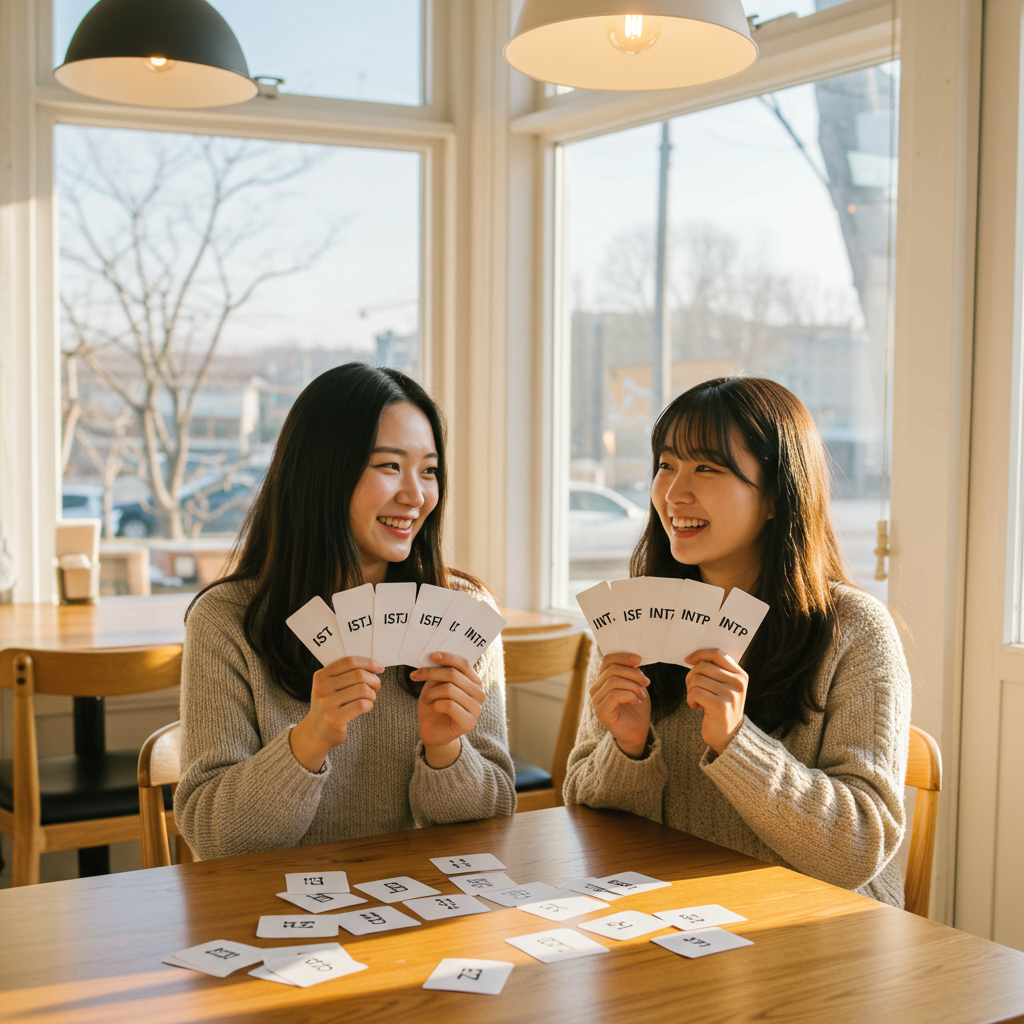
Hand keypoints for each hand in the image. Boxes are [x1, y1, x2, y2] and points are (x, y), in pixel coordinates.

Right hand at [289, 656, 382, 771]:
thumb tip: (374, 666)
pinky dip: (369, 705)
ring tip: (369, 698)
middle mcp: (322, 688)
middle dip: (374, 680)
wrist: (315, 732)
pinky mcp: (334, 718)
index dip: (368, 663)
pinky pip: (361, 705)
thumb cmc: (329, 706)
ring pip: (362, 689)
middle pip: (358, 675)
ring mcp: (327, 703)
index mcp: (321, 676)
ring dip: (372, 694)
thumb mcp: (330, 687)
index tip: (380, 668)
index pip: (349, 661)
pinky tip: (366, 707)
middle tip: (376, 687)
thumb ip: (347, 675)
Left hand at [411, 651, 485, 767]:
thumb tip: (434, 657)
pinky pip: (449, 705)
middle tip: (415, 676)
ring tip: (427, 698)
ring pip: (450, 689)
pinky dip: (436, 704)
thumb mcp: (435, 685)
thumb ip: (439, 673)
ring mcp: (476, 709)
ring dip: (432, 692)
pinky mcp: (469, 722)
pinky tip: (434, 708)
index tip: (431, 656)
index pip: (464, 664)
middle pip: (454, 675)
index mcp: (474, 682)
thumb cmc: (435, 706)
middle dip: (431, 673)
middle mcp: (479, 693)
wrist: (433, 732)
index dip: (447, 658)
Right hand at [589, 652, 649, 758]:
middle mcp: (596, 688)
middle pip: (612, 669)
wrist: (637, 733)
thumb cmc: (636, 708)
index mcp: (603, 680)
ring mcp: (596, 700)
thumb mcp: (636, 685)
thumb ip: (632, 672)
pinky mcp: (601, 712)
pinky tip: (637, 701)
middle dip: (633, 673)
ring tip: (642, 695)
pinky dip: (630, 695)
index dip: (623, 656)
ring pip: (614, 681)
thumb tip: (634, 658)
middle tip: (646, 682)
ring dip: (633, 686)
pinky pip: (614, 695)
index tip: (639, 660)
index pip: (607, 660)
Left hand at [684, 648, 747, 754]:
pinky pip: (695, 692)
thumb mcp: (724, 687)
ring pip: (696, 679)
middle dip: (691, 677)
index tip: (688, 660)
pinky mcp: (720, 706)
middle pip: (703, 666)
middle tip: (693, 690)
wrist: (729, 738)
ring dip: (690, 690)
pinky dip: (690, 700)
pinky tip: (697, 707)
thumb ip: (715, 671)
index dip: (699, 654)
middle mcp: (738, 682)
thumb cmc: (721, 709)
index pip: (717, 653)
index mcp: (740, 675)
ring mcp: (730, 694)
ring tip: (697, 700)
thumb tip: (693, 657)